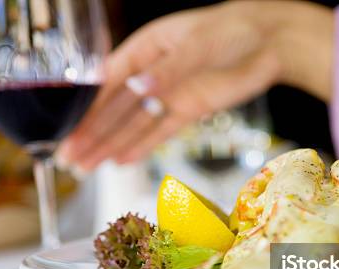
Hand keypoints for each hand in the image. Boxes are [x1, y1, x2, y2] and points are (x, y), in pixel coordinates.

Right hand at [57, 0, 333, 171]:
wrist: (271, 43)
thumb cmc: (233, 30)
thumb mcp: (200, 44)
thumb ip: (170, 69)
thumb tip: (139, 89)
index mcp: (145, 48)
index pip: (107, 82)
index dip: (86, 108)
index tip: (67, 130)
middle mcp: (152, 73)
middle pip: (115, 108)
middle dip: (91, 134)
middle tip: (68, 159)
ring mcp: (169, 94)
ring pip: (133, 125)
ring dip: (110, 146)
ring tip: (86, 168)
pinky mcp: (188, 110)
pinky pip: (159, 132)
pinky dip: (141, 147)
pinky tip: (120, 162)